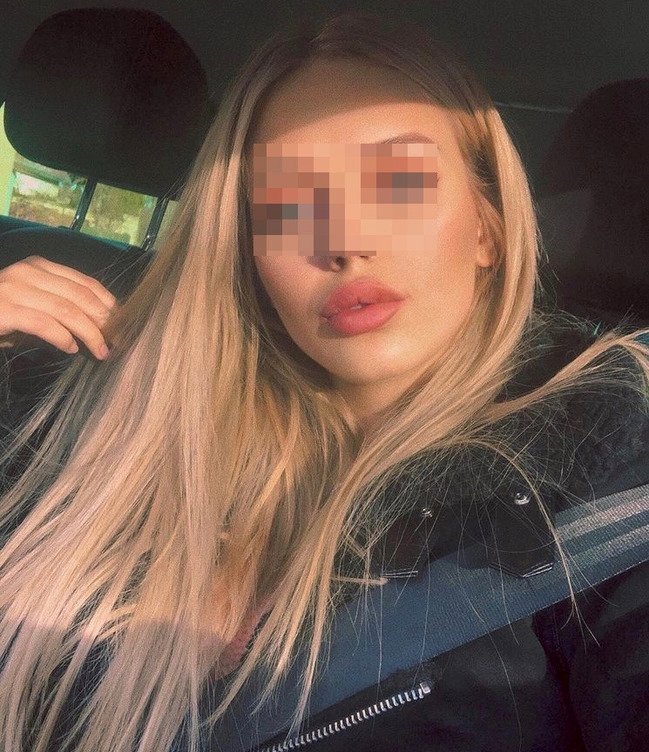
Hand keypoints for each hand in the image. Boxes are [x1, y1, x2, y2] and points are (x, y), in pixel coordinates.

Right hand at [0, 255, 118, 359]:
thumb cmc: (1, 315)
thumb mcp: (34, 304)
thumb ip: (61, 307)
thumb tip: (100, 325)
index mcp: (39, 266)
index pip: (85, 282)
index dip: (109, 303)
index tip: (123, 323)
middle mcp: (28, 272)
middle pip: (81, 296)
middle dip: (104, 321)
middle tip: (118, 342)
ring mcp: (14, 289)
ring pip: (67, 310)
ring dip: (90, 334)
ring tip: (101, 351)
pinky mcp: (5, 310)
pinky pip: (44, 324)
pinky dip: (63, 338)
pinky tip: (71, 349)